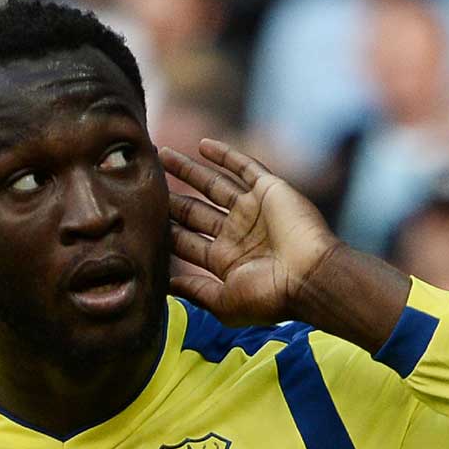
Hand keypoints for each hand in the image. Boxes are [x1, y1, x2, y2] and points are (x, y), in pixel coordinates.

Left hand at [161, 139, 339, 327]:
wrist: (311, 276)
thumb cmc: (269, 296)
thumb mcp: (224, 302)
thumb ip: (194, 291)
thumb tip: (162, 287)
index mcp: (225, 261)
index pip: (187, 241)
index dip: (163, 229)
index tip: (138, 217)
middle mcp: (237, 234)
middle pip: (194, 211)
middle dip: (170, 198)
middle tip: (143, 180)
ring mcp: (252, 210)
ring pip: (213, 184)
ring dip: (188, 170)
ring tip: (161, 154)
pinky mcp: (269, 190)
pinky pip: (245, 167)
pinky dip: (225, 155)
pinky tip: (202, 145)